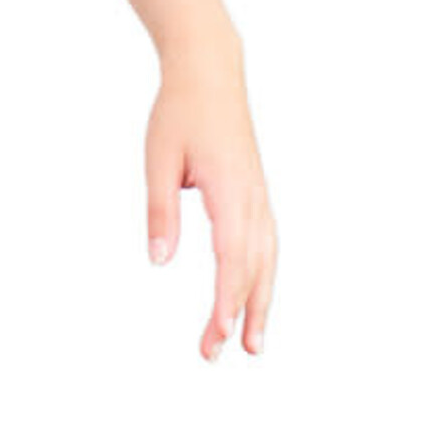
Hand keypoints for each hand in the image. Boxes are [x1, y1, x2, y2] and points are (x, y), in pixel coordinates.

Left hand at [146, 40, 276, 360]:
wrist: (209, 74)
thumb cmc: (179, 113)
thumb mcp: (159, 158)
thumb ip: (160, 210)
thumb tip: (159, 261)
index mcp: (229, 190)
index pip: (232, 257)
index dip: (226, 299)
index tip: (217, 332)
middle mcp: (252, 198)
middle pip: (252, 268)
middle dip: (238, 314)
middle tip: (218, 353)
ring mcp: (259, 196)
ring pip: (267, 261)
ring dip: (258, 302)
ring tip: (250, 344)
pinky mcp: (255, 194)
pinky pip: (267, 245)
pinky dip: (263, 277)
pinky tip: (255, 296)